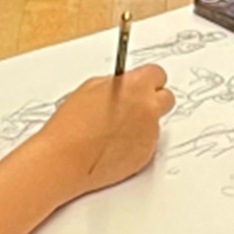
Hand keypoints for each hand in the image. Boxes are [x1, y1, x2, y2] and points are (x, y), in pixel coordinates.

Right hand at [31, 66, 174, 199]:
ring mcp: (150, 134)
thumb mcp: (91, 87)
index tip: (141, 84)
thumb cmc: (72, 124)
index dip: (147, 80)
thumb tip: (127, 85)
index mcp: (136, 87)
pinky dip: (135, 144)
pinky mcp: (146, 155)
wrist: (66, 159)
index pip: (158, 74)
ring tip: (113, 132)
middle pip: (167, 98)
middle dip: (153, 100)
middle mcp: (149, 109)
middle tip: (135, 106)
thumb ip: (117, 84)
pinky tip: (113, 147)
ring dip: (142, 124)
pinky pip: (147, 144)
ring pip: (155, 124)